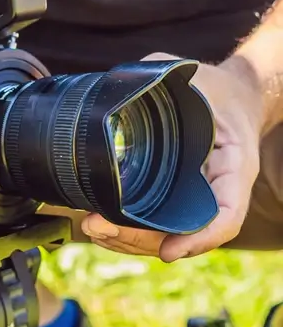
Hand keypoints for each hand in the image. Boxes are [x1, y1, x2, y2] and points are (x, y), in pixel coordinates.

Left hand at [81, 53, 262, 261]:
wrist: (232, 95)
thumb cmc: (214, 87)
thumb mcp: (193, 76)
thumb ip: (161, 77)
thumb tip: (120, 84)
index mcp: (233, 166)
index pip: (225, 214)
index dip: (198, 237)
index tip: (169, 251)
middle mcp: (215, 190)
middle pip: (182, 233)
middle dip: (139, 239)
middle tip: (98, 228)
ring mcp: (193, 197)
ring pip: (164, 235)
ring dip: (127, 240)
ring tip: (92, 229)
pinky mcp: (173, 197)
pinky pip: (154, 225)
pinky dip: (127, 231)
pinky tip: (100, 226)